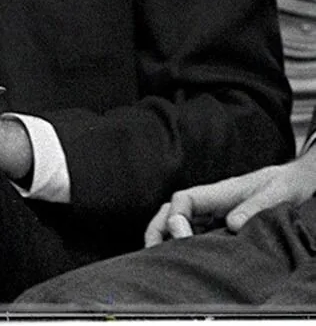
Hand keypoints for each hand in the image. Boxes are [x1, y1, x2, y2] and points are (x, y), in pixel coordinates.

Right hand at [144, 151, 315, 245]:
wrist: (291, 183)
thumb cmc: (281, 185)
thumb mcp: (274, 194)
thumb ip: (253, 208)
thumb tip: (232, 225)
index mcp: (217, 192)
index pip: (183, 200)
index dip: (176, 217)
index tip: (182, 236)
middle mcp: (209, 203)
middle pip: (170, 211)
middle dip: (157, 229)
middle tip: (152, 252)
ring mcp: (212, 215)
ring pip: (177, 223)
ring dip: (165, 238)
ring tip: (160, 261)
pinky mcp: (218, 226)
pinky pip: (193, 235)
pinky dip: (182, 245)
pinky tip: (183, 261)